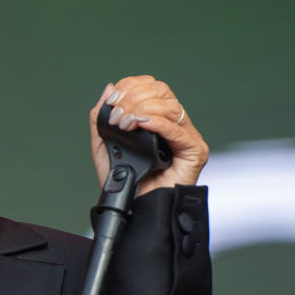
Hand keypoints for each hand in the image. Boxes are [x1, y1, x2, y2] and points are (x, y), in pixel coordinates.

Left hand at [87, 76, 207, 195]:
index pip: (151, 87)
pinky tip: (140, 124)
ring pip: (171, 106)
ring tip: (124, 124)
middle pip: (162, 92)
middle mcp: (173, 124)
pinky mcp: (194, 152)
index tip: (113, 99)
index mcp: (156, 118)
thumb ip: (100, 116)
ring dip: (142, 110)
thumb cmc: (123, 180)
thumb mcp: (102, 144)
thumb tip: (109, 88)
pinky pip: (178, 130)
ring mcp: (185, 137)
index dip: (131, 86)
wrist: (133, 208)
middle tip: (117, 115)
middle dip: (134, 97)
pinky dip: (157, 123)